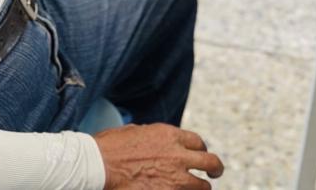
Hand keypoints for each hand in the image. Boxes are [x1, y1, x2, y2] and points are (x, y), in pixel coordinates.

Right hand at [96, 123, 223, 189]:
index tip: (199, 155)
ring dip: (200, 188)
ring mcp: (175, 179)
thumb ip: (155, 137)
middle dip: (215, 169)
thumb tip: (161, 143)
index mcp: (168, 135)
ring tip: (196, 188)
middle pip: (211, 162)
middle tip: (215, 173)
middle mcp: (177, 155)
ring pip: (203, 187)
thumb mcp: (136, 131)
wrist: (99, 165)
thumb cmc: (111, 146)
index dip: (200, 149)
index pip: (197, 142)